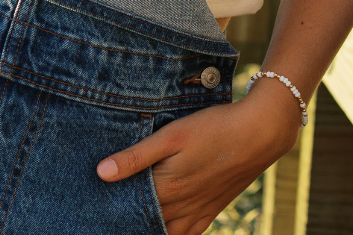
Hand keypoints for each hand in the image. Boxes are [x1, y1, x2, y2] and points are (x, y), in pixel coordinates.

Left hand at [96, 84, 299, 234]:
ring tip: (130, 219)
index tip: (92, 206)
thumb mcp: (171, 135)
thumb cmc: (213, 128)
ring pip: (165, 233)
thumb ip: (136, 156)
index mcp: (167, 188)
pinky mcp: (212, 210)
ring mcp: (198, 212)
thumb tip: (101, 173)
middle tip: (105, 215)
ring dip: (148, 228)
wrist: (259, 133)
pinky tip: (164, 226)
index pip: (129, 208)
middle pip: (144, 223)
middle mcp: (180, 207)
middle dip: (125, 219)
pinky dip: (171, 234)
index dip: (110, 208)